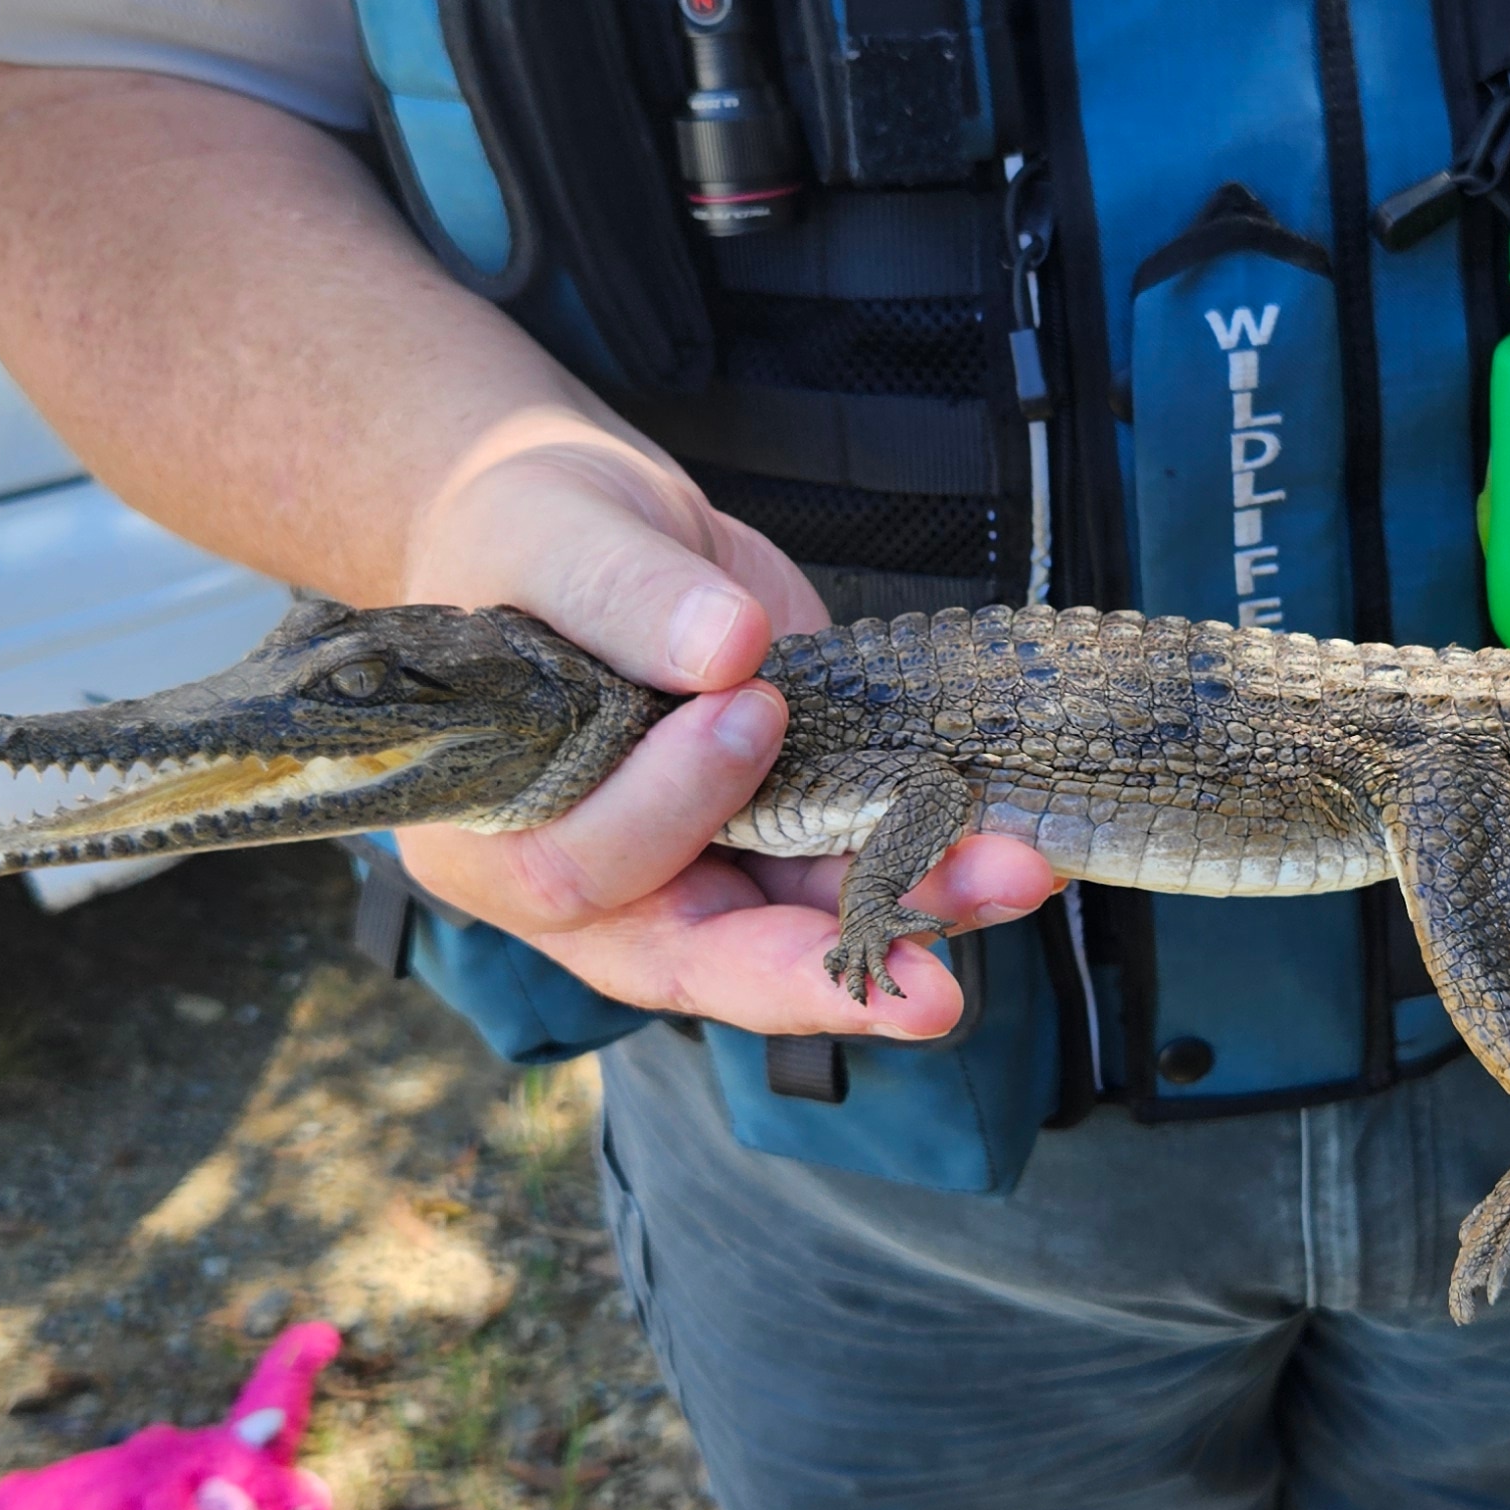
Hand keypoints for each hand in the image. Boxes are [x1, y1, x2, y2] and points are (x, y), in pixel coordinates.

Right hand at [389, 427, 1056, 1037]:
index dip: (667, 811)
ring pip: (803, 929)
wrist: (582, 527)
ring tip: (1014, 878)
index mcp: (495, 840)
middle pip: (706, 959)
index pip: (579, 873)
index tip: (749, 709)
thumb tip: (725, 650)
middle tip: (932, 982)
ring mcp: (701, 870)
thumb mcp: (550, 535)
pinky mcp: (784, 835)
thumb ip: (623, 594)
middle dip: (825, 966)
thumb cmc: (522, 537)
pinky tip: (1014, 847)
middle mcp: (602, 887)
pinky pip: (857, 872)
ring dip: (916, 912)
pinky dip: (936, 866)